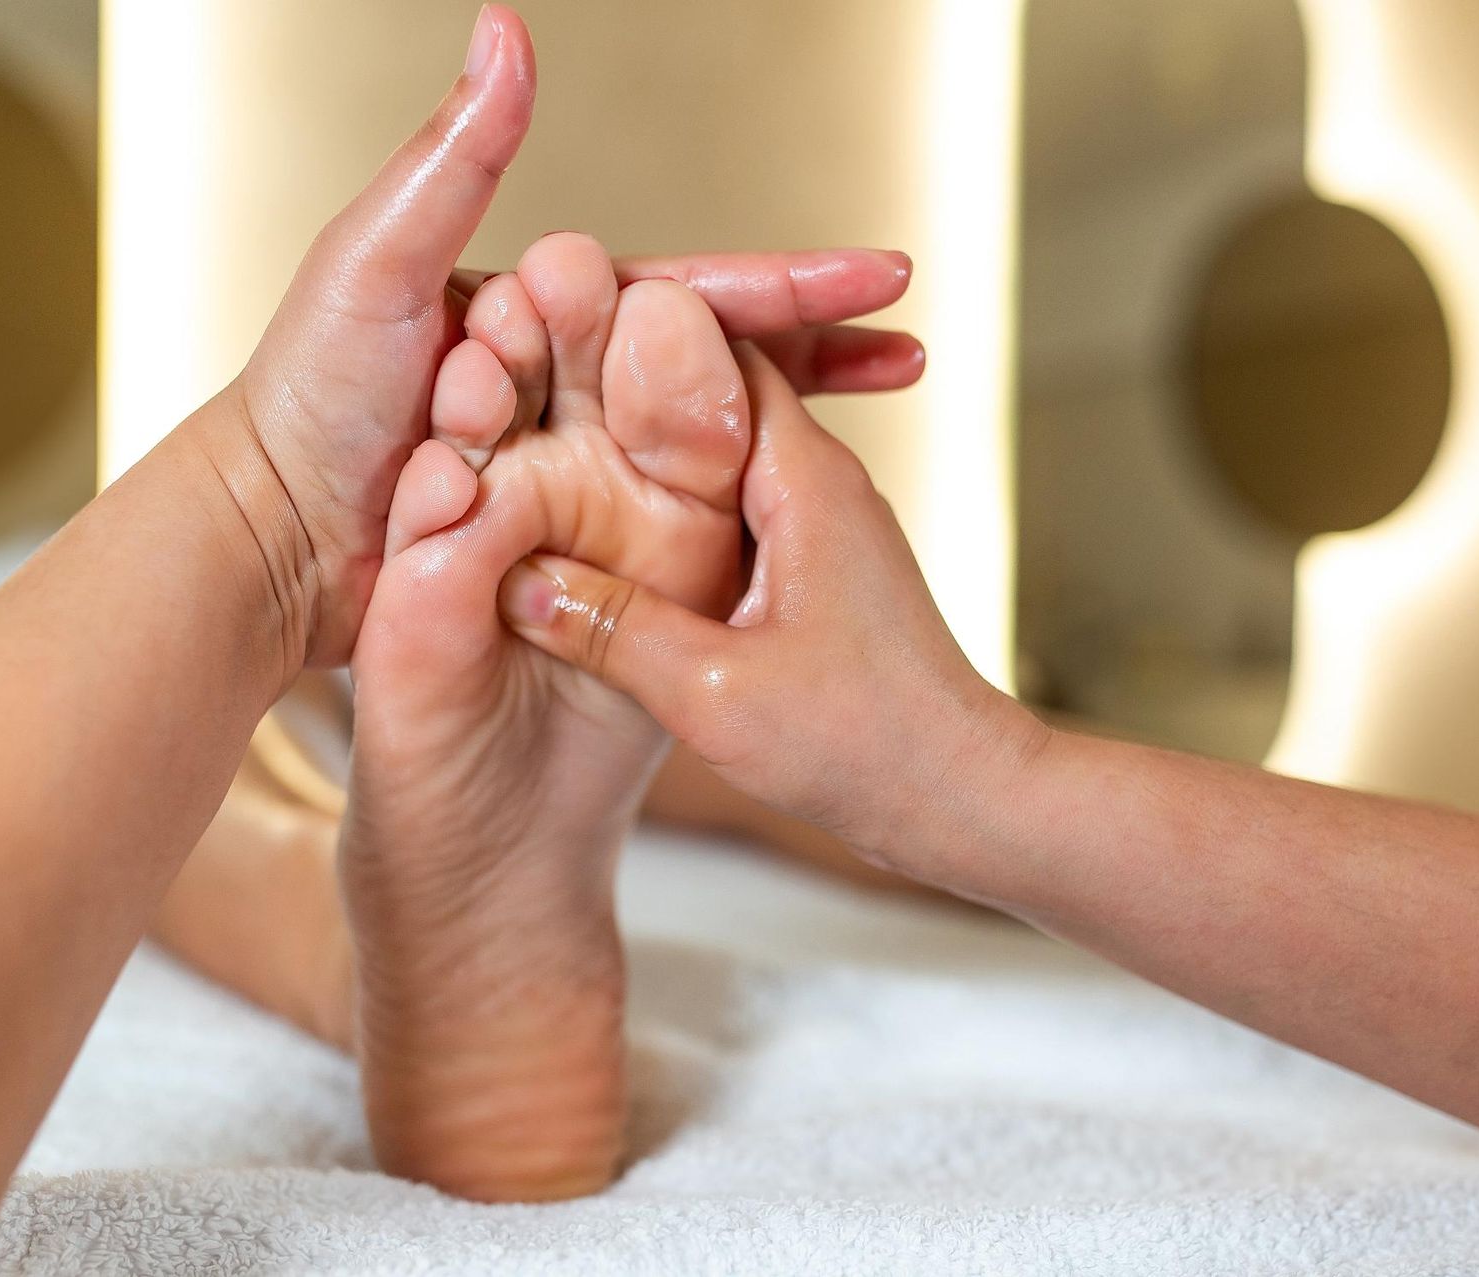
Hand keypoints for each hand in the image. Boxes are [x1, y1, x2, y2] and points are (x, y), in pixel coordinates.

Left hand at [197, 5, 924, 664]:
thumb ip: (456, 159)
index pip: (686, 290)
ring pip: (695, 435)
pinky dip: (724, 506)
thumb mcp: (379, 260)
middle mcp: (561, 376)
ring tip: (871, 424)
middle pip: (713, 356)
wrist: (272, 536)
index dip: (785, 283)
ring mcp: (561, 456)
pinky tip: (778, 510)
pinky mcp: (553, 530)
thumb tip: (509, 29)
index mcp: (541, 308)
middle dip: (815, 345)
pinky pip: (654, 516)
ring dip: (787, 423)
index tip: (881, 276)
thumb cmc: (310, 395)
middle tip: (911, 348)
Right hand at [495, 344, 1045, 878]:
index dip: (626, 340)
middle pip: (704, 397)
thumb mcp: (715, 693)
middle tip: (525, 412)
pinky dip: (665, 518)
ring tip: (545, 476)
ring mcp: (818, 524)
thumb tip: (517, 583)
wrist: (961, 797)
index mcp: (803, 479)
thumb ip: (612, 630)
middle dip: (617, 399)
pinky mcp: (812, 568)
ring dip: (637, 466)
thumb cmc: (865, 744)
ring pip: (710, 459)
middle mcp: (817, 481)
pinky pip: (725, 513)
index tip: (547, 349)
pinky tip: (602, 552)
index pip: (712, 349)